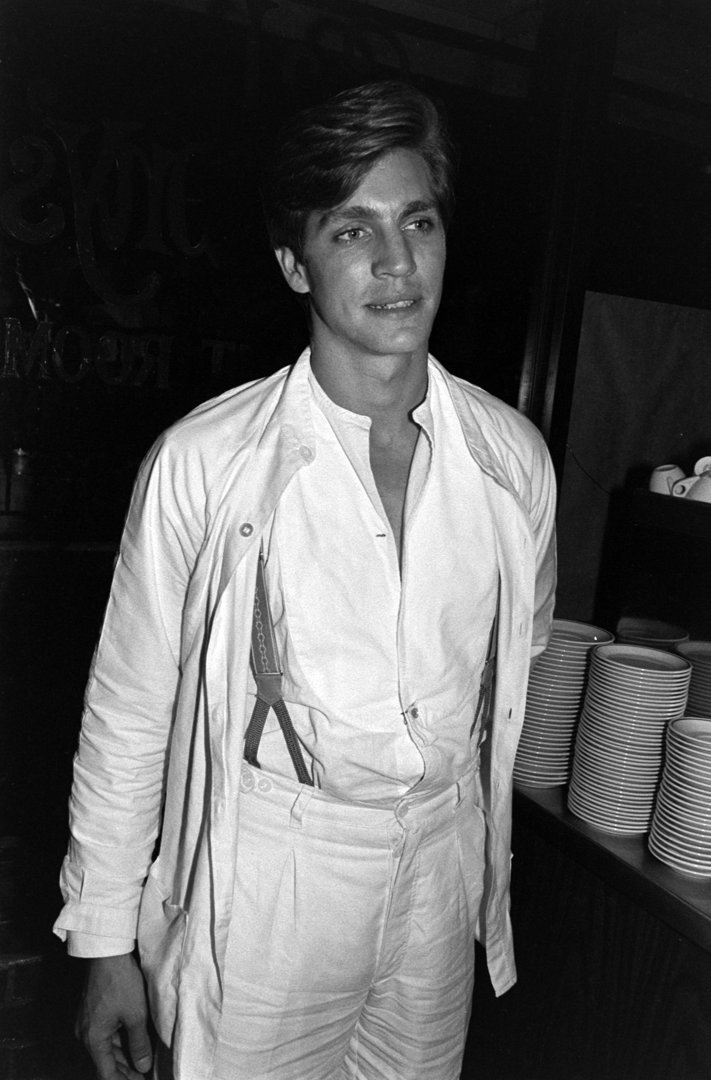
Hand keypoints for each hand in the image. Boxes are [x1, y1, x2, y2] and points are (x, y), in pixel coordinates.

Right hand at [76, 953, 152, 1079]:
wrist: (106, 953)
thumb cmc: (120, 982)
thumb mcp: (136, 1015)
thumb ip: (139, 1044)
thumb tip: (143, 1067)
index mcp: (93, 1039)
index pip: (106, 1073)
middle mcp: (85, 1035)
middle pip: (105, 1063)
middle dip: (125, 1071)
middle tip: (144, 1074)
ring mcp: (86, 1023)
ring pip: (105, 1049)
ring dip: (122, 1057)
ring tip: (142, 1062)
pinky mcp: (90, 1012)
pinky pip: (104, 1035)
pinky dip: (118, 1042)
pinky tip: (133, 1042)